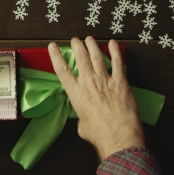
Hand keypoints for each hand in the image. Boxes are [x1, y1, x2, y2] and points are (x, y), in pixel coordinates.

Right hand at [48, 37, 144, 159]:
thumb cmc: (99, 134)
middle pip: (80, 57)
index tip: (53, 46)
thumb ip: (81, 118)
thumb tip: (85, 120)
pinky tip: (112, 43)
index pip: (62, 69)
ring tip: (89, 39)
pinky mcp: (120, 81)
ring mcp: (105, 80)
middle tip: (75, 40)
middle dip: (77, 45)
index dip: (56, 55)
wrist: (118, 135)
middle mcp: (89, 82)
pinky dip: (115, 51)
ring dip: (92, 45)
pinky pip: (117, 62)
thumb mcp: (82, 126)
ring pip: (96, 56)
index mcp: (76, 93)